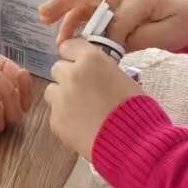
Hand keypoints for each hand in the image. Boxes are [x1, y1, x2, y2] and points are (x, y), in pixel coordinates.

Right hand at [39, 0, 187, 54]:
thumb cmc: (180, 21)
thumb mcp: (165, 32)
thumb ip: (137, 36)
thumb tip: (111, 44)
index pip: (116, 16)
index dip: (109, 37)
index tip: (105, 56)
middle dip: (63, 3)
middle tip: (42, 16)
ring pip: (84, 2)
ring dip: (67, 17)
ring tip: (56, 40)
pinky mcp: (114, 6)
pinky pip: (89, 10)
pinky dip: (76, 22)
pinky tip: (69, 39)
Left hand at [44, 39, 146, 161]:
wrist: (132, 141)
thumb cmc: (135, 108)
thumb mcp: (123, 78)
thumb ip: (102, 70)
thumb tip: (94, 74)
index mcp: (91, 59)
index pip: (68, 46)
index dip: (73, 57)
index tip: (79, 66)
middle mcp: (71, 74)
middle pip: (58, 69)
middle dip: (68, 78)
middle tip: (83, 92)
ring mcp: (61, 98)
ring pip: (52, 91)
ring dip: (62, 97)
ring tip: (81, 111)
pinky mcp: (55, 120)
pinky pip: (54, 114)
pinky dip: (64, 119)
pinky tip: (81, 127)